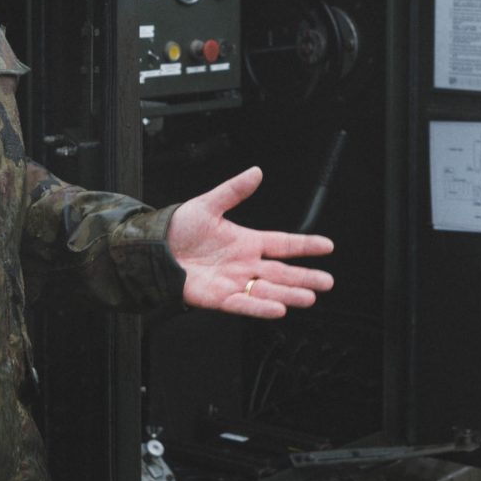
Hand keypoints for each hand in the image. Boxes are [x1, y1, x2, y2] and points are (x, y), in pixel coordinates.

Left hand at [167, 166, 336, 318]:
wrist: (152, 249)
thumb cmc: (178, 228)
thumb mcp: (208, 205)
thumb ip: (234, 191)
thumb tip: (255, 172)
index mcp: (246, 242)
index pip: (283, 244)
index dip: (305, 245)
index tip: (327, 246)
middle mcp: (244, 264)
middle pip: (283, 272)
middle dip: (306, 277)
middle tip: (327, 282)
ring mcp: (234, 282)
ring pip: (269, 290)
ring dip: (290, 294)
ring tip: (310, 297)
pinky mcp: (219, 297)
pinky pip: (245, 304)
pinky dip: (261, 307)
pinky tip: (279, 308)